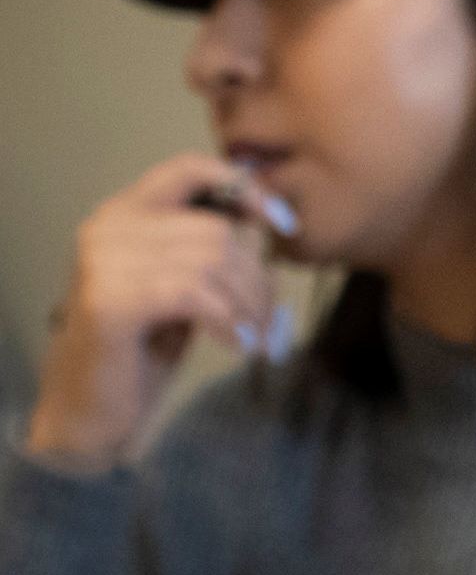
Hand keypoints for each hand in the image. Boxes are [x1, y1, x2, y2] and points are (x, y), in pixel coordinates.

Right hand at [27, 157, 284, 471]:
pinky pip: (193, 293)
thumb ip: (209, 246)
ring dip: (248, 304)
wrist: (93, 406)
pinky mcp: (108, 301)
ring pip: (212, 261)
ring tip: (254, 335)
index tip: (282, 224)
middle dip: (256, 277)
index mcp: (123, 212)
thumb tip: (271, 224)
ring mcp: (102, 262)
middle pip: (216, 230)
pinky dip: (227, 320)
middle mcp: (106, 227)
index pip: (189, 168)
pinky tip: (236, 345)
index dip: (245, 190)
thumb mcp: (182, 282)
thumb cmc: (144, 344)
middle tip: (268, 318)